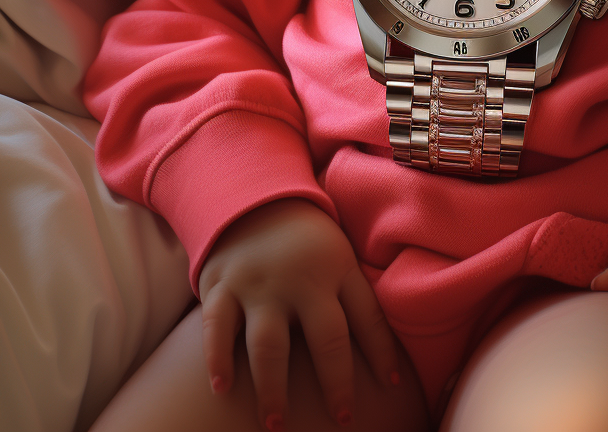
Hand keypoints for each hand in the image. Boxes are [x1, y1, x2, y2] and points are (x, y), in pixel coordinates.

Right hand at [198, 198, 399, 429]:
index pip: (368, 316)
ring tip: (277, 424)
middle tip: (343, 420)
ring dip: (273, 387)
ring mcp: (260, 284)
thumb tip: (388, 351)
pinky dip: (218, 357)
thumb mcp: (340, 256)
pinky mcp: (223, 286)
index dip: (382, 352)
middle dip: (336, 382)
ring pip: (269, 342)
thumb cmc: (307, 240)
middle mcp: (301, 280)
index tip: (391, 386)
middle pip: (326, 336)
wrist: (255, 199)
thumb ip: (356, 297)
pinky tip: (222, 387)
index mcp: (337, 269)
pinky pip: (217, 326)